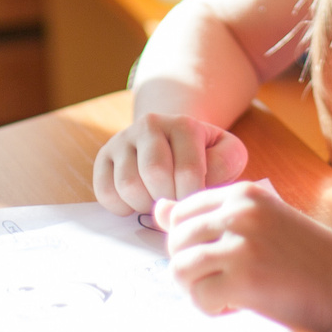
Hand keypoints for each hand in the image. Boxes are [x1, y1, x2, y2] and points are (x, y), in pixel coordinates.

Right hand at [91, 112, 248, 215]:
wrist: (174, 140)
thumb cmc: (205, 155)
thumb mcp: (228, 153)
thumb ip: (225, 165)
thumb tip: (194, 187)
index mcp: (184, 124)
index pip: (188, 171)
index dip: (191, 197)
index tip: (194, 203)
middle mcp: (150, 124)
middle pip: (154, 175)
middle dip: (168, 199)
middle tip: (175, 203)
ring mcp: (123, 138)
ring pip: (128, 185)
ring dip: (145, 205)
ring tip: (158, 201)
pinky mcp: (104, 155)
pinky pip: (105, 191)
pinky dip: (121, 207)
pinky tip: (137, 201)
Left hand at [157, 180, 331, 331]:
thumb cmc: (307, 255)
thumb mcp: (261, 222)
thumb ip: (212, 217)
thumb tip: (159, 211)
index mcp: (244, 194)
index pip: (182, 211)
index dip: (189, 241)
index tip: (213, 257)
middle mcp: (238, 213)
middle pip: (175, 240)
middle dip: (189, 267)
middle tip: (218, 281)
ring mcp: (240, 245)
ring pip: (180, 269)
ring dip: (196, 289)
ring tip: (224, 295)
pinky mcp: (244, 280)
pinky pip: (199, 297)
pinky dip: (210, 309)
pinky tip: (236, 307)